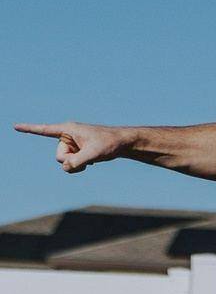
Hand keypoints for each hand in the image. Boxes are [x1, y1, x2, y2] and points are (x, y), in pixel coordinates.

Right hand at [13, 121, 128, 173]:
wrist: (122, 143)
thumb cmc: (109, 144)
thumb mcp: (93, 154)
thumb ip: (78, 162)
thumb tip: (65, 167)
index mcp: (68, 130)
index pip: (45, 130)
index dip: (29, 129)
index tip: (15, 126)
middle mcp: (67, 135)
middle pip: (59, 156)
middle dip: (70, 161)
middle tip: (86, 158)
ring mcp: (72, 144)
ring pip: (64, 162)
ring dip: (76, 165)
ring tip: (90, 160)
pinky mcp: (77, 150)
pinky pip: (71, 163)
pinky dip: (79, 166)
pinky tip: (91, 161)